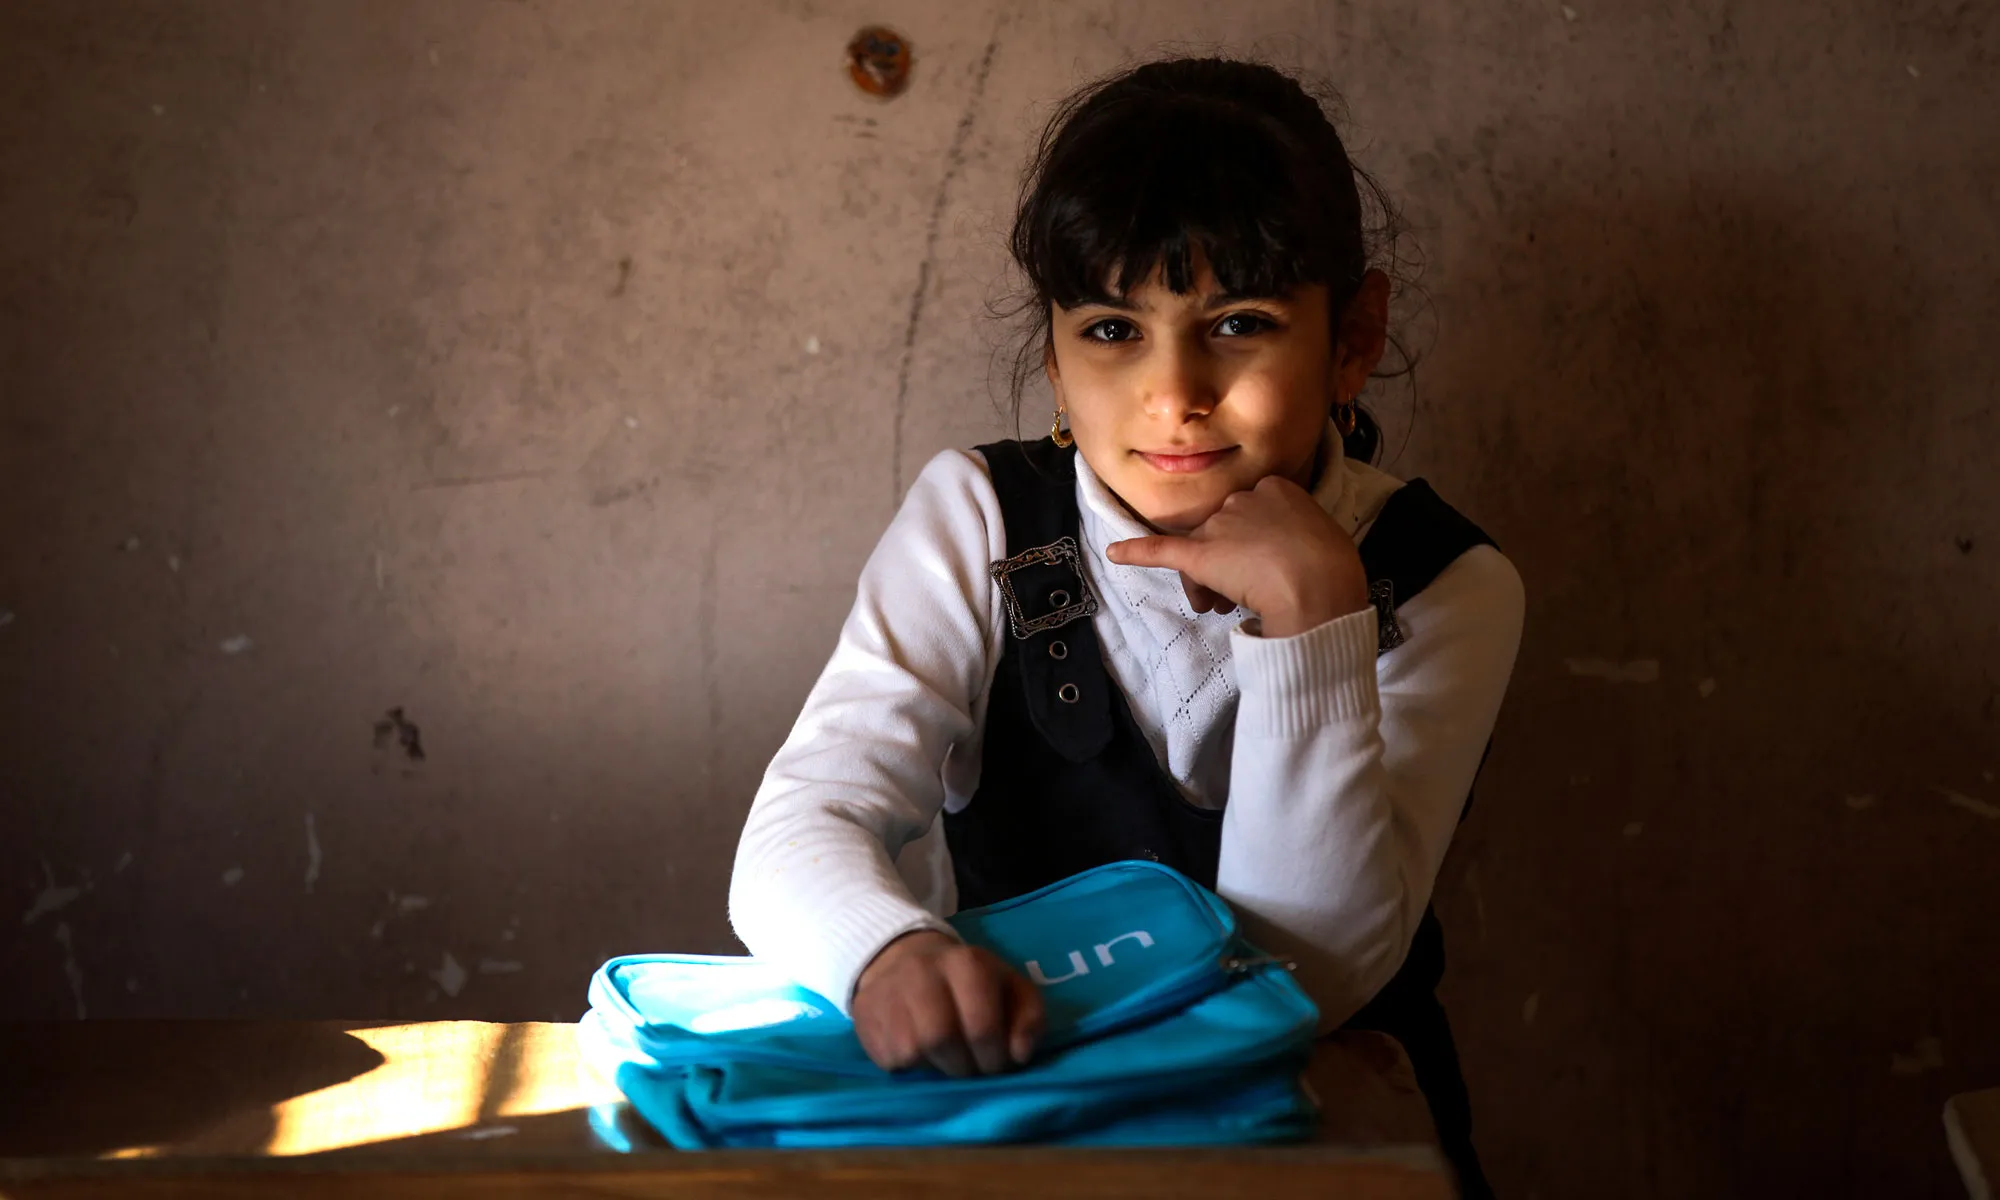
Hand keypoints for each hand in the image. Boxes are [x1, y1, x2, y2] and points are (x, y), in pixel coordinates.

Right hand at [850, 930, 1044, 1075]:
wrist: (903, 959)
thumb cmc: (968, 982)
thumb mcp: (1009, 987)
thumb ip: (1029, 1017)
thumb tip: (1020, 1054)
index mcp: (966, 964)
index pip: (982, 1025)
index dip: (994, 1057)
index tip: (998, 1063)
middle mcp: (922, 974)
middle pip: (942, 1039)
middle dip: (964, 1066)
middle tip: (972, 1069)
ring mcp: (889, 996)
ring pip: (913, 1052)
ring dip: (936, 1068)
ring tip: (946, 1061)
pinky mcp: (865, 1018)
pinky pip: (889, 1059)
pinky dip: (910, 1067)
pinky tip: (920, 1054)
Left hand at [1106, 475, 1368, 637]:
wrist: (1318, 589)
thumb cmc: (1332, 568)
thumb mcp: (1325, 537)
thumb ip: (1299, 535)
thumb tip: (1281, 555)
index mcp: (1277, 487)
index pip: (1253, 513)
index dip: (1256, 545)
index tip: (1267, 568)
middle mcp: (1243, 498)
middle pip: (1223, 532)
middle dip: (1229, 564)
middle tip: (1243, 595)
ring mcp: (1219, 525)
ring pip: (1204, 551)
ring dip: (1209, 582)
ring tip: (1223, 607)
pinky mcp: (1197, 554)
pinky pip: (1161, 549)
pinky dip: (1136, 552)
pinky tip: (1115, 553)